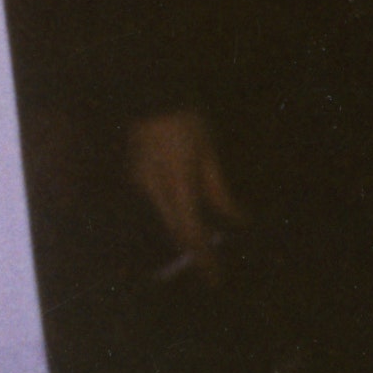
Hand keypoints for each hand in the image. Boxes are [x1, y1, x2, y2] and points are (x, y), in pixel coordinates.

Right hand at [126, 109, 244, 282]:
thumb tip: (237, 219)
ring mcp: (141, 182)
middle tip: (212, 270)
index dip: (203, 257)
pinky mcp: (136, 175)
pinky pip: (158, 204)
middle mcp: (154, 187)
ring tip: (205, 248)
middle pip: (176, 230)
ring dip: (185, 234)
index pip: (191, 230)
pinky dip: (175, 215)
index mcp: (178, 181)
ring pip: (166, 219)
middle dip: (195, 252)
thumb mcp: (208, 151)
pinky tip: (187, 216)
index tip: (215, 278)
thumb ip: (219, 190)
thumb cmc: (185, 120)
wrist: (148, 94)